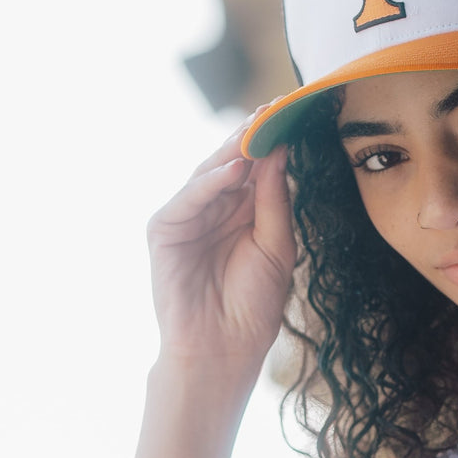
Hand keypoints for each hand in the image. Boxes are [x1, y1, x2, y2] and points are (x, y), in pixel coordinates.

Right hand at [145, 108, 296, 375]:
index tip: (293, 112)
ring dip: (233, 150)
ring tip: (257, 128)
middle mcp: (213, 207)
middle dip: (251, 135)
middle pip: (231, 162)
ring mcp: (186, 216)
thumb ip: (274, 199)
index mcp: (242, 210)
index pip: (256, 166)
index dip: (272, 141)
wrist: (223, 349)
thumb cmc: (253, 304)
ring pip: (208, 174)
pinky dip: (210, 184)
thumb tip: (279, 150)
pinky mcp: (164, 231)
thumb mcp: (276, 245)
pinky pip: (188, 199)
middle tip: (275, 108)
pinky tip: (233, 169)